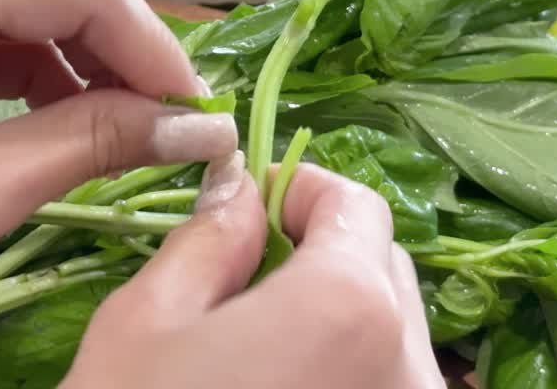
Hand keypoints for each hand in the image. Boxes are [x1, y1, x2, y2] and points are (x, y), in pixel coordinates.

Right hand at [63, 159, 443, 388]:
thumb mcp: (147, 320)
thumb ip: (211, 240)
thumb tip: (241, 187)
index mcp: (348, 307)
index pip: (357, 209)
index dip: (301, 189)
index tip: (252, 200)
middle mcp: (409, 368)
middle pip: (383, 267)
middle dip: (322, 247)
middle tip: (246, 262)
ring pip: (391, 333)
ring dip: (335, 310)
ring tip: (256, 333)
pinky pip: (386, 384)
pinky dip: (346, 365)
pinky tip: (278, 382)